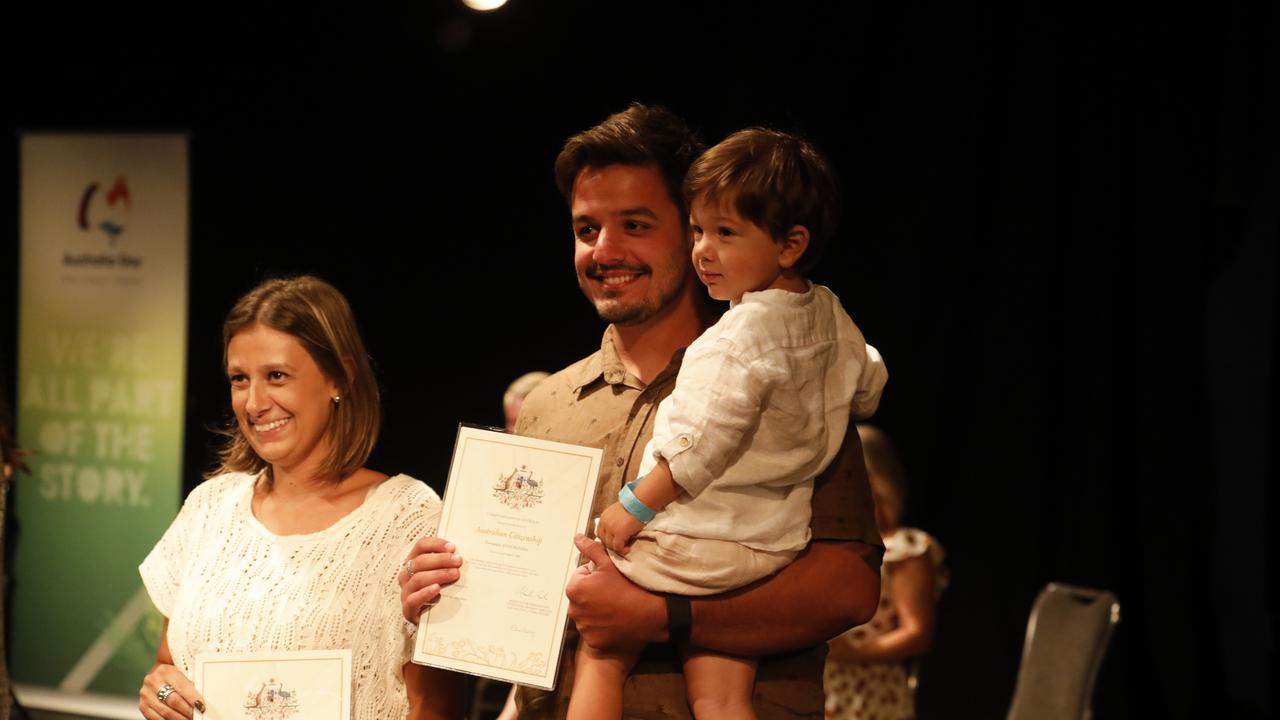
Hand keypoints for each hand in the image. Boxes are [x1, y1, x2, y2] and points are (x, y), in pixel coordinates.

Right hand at [139, 663, 203, 719]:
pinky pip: (155, 718)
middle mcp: (153, 681)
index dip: (193, 698)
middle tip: (198, 716)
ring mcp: (146, 694)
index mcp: (165, 670)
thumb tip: (202, 700)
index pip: (182, 687)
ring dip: (180, 718)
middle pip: (173, 700)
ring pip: (165, 711)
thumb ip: (191, 683)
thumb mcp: (183, 672)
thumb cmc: (175, 674)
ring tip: (189, 719)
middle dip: (187, 710)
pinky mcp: (142, 705)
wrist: (157, 675)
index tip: (202, 707)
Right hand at [399, 536, 462, 622]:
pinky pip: (413, 599)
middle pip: (419, 561)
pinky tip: (437, 589)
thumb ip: (450, 564)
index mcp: (414, 562)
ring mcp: (406, 592)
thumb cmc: (441, 593)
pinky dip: (425, 593)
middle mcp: (406, 575)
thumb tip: (462, 555)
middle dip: (441, 559)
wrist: (434, 621)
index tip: (453, 547)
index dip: (436, 544)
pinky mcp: (408, 610)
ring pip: (417, 579)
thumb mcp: (445, 576)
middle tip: (458, 561)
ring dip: (438, 574)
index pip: (421, 546)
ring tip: (454, 574)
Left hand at [565, 534, 666, 651]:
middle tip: (613, 593)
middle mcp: (573, 610)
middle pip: (581, 597)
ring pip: (586, 614)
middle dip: (592, 593)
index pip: (580, 577)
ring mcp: (583, 628)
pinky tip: (615, 620)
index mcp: (574, 589)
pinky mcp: (593, 641)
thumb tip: (576, 537)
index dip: (595, 576)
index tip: (609, 579)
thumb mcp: (609, 564)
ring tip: (615, 606)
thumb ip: (591, 549)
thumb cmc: (628, 586)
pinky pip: (593, 631)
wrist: (648, 615)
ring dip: (595, 610)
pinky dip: (601, 626)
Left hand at [596, 502, 644, 554]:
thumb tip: (615, 531)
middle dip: (612, 545)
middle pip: (603, 541)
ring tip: (625, 548)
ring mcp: (611, 529)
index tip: (614, 542)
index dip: (607, 539)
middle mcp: (605, 523)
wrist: (639, 503)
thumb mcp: (618, 512)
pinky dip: (623, 550)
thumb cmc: (633, 506)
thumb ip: (613, 521)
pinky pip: (618, 547)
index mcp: (603, 517)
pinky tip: (628, 549)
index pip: (600, 533)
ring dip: (617, 549)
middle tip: (620, 546)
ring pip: (610, 546)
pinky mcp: (619, 533)